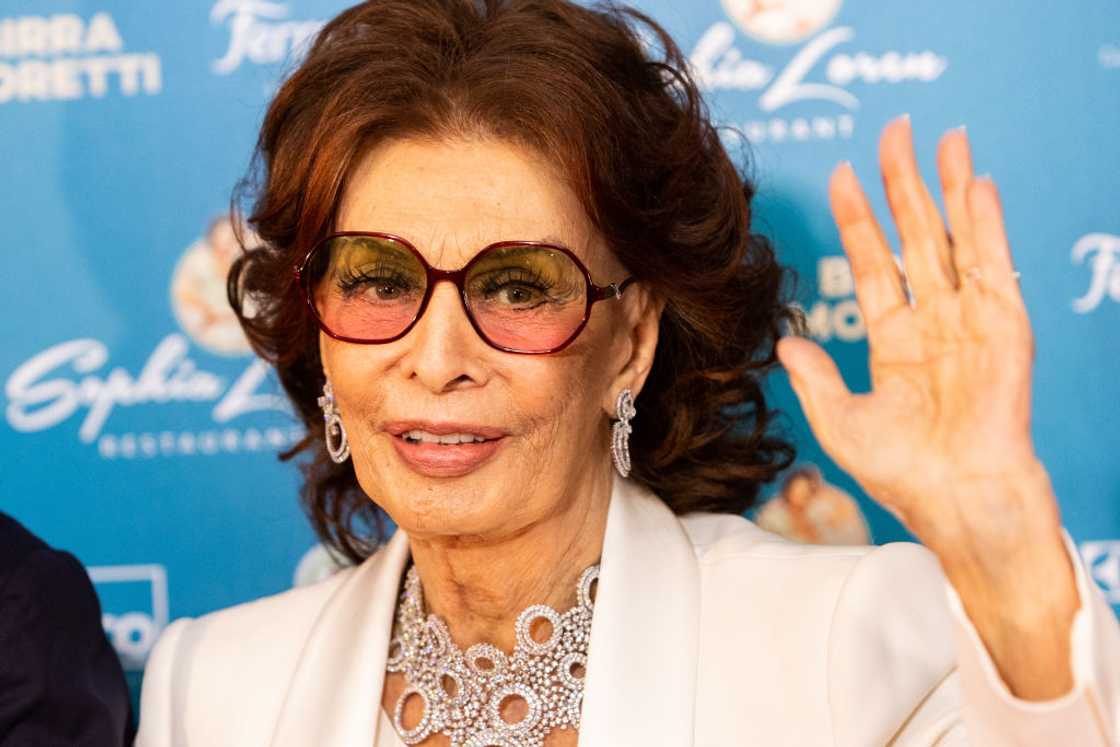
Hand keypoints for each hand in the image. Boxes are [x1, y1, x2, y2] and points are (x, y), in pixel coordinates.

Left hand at [775, 115, 1048, 543]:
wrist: (957, 503)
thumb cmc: (905, 475)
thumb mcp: (843, 424)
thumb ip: (816, 380)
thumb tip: (786, 339)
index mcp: (895, 341)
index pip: (872, 264)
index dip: (858, 220)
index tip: (841, 175)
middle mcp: (933, 322)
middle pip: (915, 237)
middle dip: (903, 185)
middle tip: (894, 129)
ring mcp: (971, 321)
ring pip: (957, 240)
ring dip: (949, 188)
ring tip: (943, 136)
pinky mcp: (1006, 329)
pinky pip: (995, 267)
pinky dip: (987, 226)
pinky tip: (975, 185)